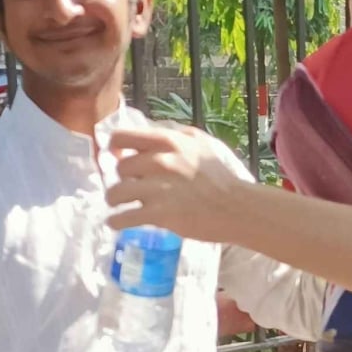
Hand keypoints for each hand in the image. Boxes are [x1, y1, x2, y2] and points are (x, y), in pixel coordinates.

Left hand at [106, 126, 242, 240]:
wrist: (237, 208)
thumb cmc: (220, 175)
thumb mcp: (200, 141)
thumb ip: (172, 133)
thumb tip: (146, 129)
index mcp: (167, 141)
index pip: (121, 137)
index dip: (114, 148)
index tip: (117, 157)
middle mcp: (159, 161)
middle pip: (120, 168)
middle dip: (122, 178)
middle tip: (130, 187)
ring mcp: (158, 189)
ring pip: (115, 193)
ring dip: (114, 200)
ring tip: (120, 206)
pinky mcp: (160, 214)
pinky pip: (123, 218)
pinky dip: (116, 221)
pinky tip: (117, 223)